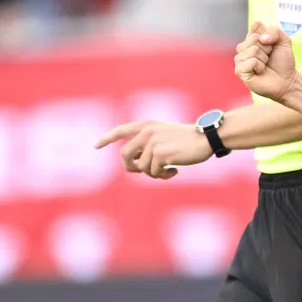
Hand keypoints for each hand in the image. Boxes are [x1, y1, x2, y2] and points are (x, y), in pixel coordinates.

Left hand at [94, 120, 211, 179]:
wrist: (205, 138)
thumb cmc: (187, 140)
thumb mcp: (164, 137)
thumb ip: (147, 145)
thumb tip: (133, 165)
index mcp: (147, 125)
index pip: (121, 130)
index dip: (106, 138)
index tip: (95, 146)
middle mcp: (146, 132)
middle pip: (125, 156)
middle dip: (133, 168)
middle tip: (145, 172)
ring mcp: (153, 142)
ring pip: (142, 168)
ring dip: (154, 174)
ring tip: (168, 171)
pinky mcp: (160, 154)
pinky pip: (154, 172)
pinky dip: (164, 176)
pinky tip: (175, 171)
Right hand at [234, 21, 298, 99]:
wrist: (287, 80)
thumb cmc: (283, 61)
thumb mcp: (284, 40)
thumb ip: (274, 31)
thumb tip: (261, 38)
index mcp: (251, 38)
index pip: (256, 26)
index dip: (268, 35)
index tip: (273, 45)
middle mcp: (243, 48)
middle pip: (253, 38)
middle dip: (267, 48)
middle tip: (269, 57)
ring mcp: (240, 60)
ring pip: (252, 50)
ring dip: (264, 58)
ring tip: (265, 64)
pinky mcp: (240, 71)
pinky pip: (250, 62)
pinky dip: (259, 66)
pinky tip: (260, 71)